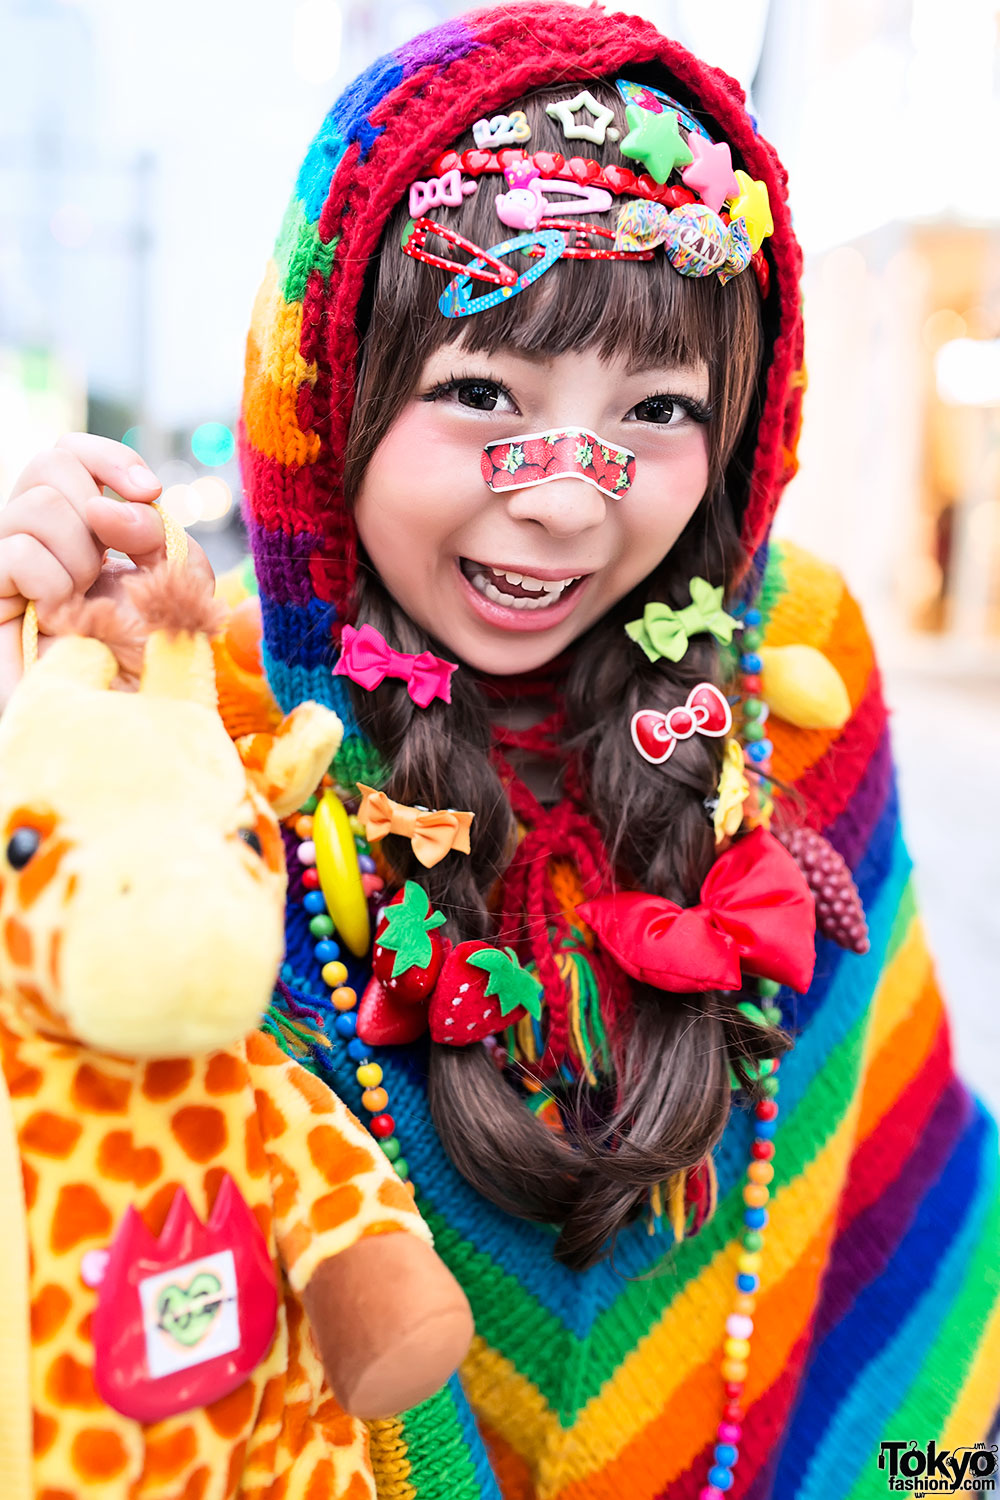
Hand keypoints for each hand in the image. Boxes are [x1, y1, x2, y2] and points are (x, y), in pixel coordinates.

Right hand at [0, 433, 214, 708]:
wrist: (126, 713)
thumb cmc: (150, 653)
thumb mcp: (179, 583)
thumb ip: (157, 534)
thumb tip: (107, 506)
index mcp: (81, 523)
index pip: (71, 453)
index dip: (108, 457)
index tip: (149, 491)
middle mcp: (38, 533)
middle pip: (49, 463)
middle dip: (98, 514)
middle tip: (107, 569)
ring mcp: (8, 562)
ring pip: (37, 504)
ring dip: (80, 555)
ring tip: (83, 602)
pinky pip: (17, 552)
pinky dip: (52, 582)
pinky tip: (59, 617)